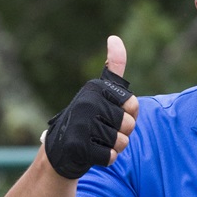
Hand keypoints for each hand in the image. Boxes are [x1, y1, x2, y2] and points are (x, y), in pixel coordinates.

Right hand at [43, 35, 138, 179]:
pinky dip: (105, 159)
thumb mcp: (100, 92)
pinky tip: (91, 152)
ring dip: (113, 147)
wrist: (61, 149)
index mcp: (95, 88)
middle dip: (122, 134)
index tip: (111, 115)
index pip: (134, 106)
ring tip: (97, 140)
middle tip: (103, 131)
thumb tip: (115, 38)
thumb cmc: (88, 119)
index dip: (129, 116)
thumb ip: (113, 68)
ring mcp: (81, 124)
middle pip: (130, 125)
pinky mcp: (78, 147)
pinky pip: (110, 157)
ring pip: (121, 143)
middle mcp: (87, 102)